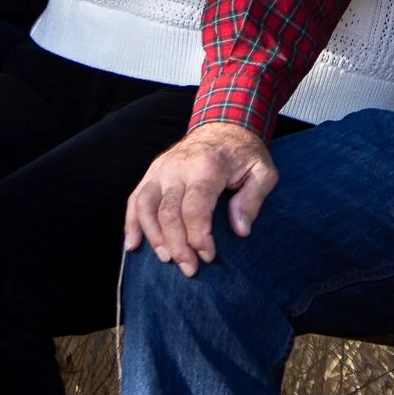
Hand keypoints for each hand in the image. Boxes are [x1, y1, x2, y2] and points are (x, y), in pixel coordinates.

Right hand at [124, 121, 277, 275]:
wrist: (224, 125)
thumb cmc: (244, 154)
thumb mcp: (262, 171)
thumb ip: (253, 199)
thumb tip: (240, 230)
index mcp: (207, 166)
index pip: (195, 208)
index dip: (199, 236)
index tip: (209, 256)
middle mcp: (178, 166)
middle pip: (168, 212)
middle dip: (177, 245)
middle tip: (190, 268)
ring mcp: (161, 168)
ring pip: (146, 207)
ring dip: (154, 237)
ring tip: (167, 259)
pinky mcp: (152, 172)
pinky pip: (134, 199)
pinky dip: (130, 224)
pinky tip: (133, 246)